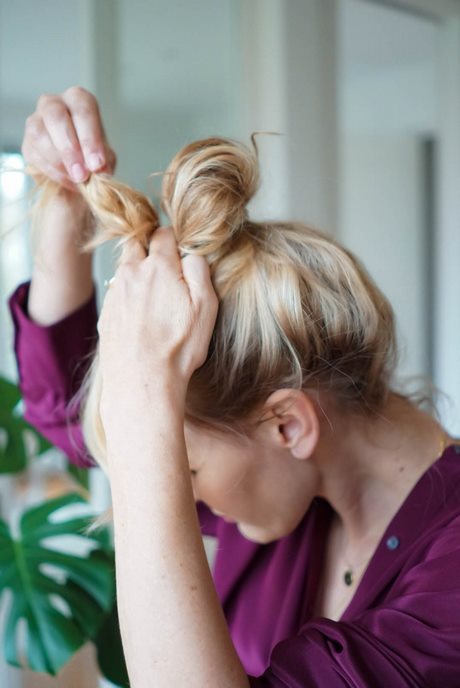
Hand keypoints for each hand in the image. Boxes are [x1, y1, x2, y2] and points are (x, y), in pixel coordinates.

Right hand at [22, 86, 115, 191]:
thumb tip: (100, 169)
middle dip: (70, 148)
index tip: (97, 164)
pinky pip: (35, 155)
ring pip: (39, 134)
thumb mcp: (106, 158)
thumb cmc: (93, 159)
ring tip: (77, 180)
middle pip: (55, 116)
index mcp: (79, 100)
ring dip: (59, 161)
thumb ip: (104, 161)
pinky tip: (68, 181)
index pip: (82, 109)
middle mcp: (54, 104)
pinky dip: (53, 172)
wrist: (77, 177)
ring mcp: (36, 121)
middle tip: (82, 174)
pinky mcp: (27, 144)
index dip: (90, 138)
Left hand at [98, 227, 217, 424]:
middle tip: (165, 271)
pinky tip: (141, 320)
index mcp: (158, 267)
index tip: (180, 254)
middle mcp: (131, 273)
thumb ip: (199, 270)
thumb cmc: (178, 346)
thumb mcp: (205, 306)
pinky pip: (116, 295)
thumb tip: (191, 252)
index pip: (162, 234)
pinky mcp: (105, 314)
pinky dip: (127, 298)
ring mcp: (114, 294)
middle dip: (149, 250)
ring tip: (154, 300)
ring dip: (137, 274)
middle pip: (136, 244)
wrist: (142, 382)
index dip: (173, 241)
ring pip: (124, 270)